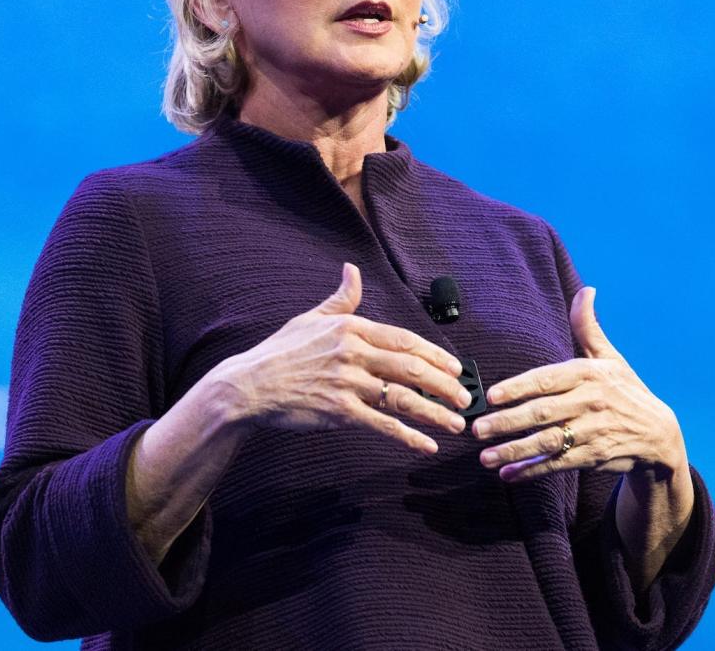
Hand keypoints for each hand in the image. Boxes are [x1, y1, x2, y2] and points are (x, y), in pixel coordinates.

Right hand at [219, 263, 471, 453]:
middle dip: (444, 384)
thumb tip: (352, 270)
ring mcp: (347, 383)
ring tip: (456, 423)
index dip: (434, 355)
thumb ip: (341, 299)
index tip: (456, 367)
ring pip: (403, 397)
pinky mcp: (339, 412)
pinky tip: (426, 445)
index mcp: (351, 328)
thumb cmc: (281, 352)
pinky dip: (408, 436)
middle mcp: (353, 352)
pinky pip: (382, 424)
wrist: (249, 387)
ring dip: (435, 412)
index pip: (404, 340)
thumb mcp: (311, 318)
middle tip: (465, 397)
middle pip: (411, 367)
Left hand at [471, 287, 687, 483]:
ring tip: (485, 457)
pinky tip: (508, 475)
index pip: (548, 380)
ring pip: (548, 442)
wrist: (660, 435)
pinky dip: (532, 470)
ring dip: (514, 450)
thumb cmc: (626, 390)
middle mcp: (591, 402)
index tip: (492, 395)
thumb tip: (586, 290)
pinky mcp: (594, 457)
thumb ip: (588, 327)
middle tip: (477, 428)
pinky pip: (558, 464)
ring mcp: (593, 432)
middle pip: (542, 413)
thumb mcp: (610, 358)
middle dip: (507, 422)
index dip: (519, 387)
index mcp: (589, 374)